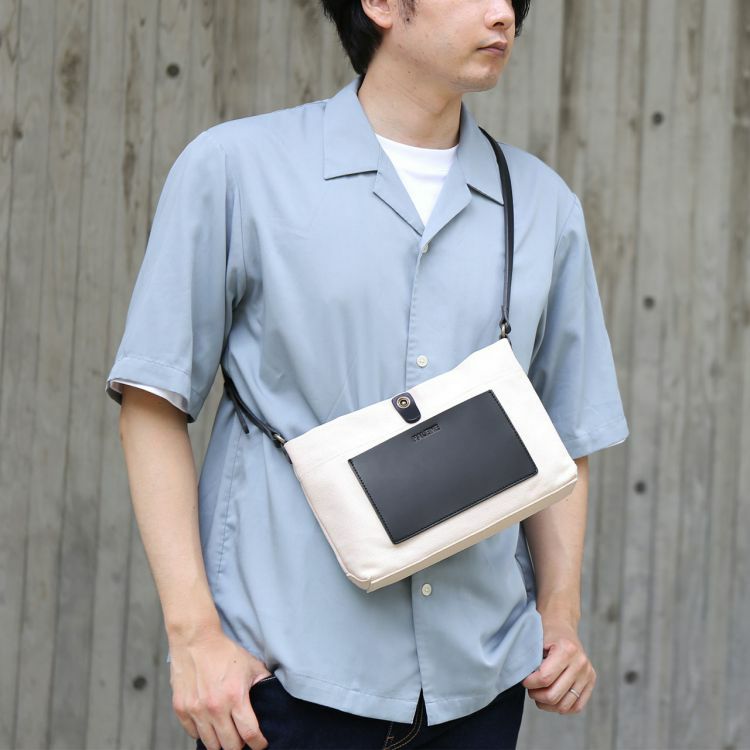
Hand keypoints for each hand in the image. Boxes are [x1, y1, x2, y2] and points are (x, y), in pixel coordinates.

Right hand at [168, 626, 271, 749]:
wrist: (196, 640)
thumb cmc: (224, 652)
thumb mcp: (251, 664)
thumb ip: (263, 682)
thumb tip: (274, 696)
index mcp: (235, 697)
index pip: (249, 734)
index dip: (258, 744)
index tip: (260, 744)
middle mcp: (214, 707)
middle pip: (230, 746)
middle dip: (240, 745)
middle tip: (242, 737)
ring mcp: (196, 710)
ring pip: (211, 744)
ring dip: (221, 742)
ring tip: (227, 733)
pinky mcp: (181, 709)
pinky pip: (193, 734)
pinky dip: (203, 733)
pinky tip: (210, 724)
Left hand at [521, 615, 595, 714]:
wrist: (561, 625)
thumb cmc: (545, 633)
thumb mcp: (536, 640)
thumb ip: (530, 661)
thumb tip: (523, 682)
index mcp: (567, 649)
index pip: (544, 678)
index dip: (529, 683)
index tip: (523, 680)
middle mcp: (580, 663)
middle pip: (554, 695)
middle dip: (536, 695)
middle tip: (530, 688)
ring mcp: (588, 673)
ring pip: (565, 705)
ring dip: (547, 704)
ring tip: (539, 694)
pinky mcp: (591, 681)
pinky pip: (576, 706)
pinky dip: (561, 707)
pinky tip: (551, 700)